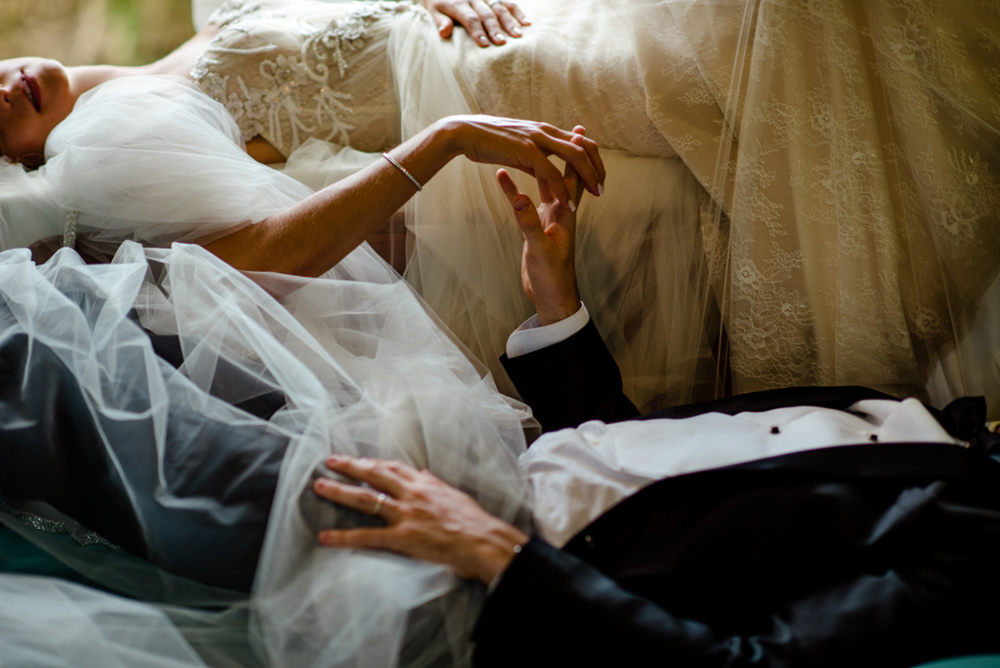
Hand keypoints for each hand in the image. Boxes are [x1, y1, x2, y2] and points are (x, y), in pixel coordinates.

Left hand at [315, 455, 528, 584]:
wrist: (485, 542)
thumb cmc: (475, 522)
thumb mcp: (455, 495)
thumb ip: (435, 484)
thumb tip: (424, 474)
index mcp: (425, 484)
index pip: (392, 467)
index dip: (372, 462)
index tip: (358, 459)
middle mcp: (412, 494)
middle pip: (374, 475)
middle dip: (350, 466)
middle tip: (330, 461)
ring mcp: (405, 515)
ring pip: (366, 499)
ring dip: (340, 491)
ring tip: (319, 486)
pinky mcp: (402, 538)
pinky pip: (368, 536)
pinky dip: (344, 537)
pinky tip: (326, 538)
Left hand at [421, 0, 528, 45]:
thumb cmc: (438, 1)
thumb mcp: (433, 10)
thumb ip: (440, 21)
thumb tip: (444, 32)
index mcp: (457, 4)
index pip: (470, 18)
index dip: (478, 31)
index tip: (485, 44)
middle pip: (486, 14)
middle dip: (494, 29)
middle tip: (502, 43)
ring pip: (499, 8)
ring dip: (509, 22)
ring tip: (517, 35)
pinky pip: (506, 1)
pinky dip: (517, 12)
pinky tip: (526, 22)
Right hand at [441, 115, 604, 209]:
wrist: (464, 131)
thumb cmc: (486, 140)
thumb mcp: (515, 148)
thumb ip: (532, 159)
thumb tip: (542, 169)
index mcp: (544, 131)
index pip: (578, 142)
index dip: (591, 159)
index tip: (598, 177)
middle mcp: (545, 133)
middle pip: (583, 148)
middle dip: (596, 169)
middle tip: (602, 188)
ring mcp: (537, 140)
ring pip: (574, 158)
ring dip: (587, 177)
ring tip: (596, 194)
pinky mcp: (526, 151)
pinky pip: (551, 173)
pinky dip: (562, 190)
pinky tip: (568, 204)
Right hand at [495, 128, 584, 324]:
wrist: (550, 298)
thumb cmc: (551, 277)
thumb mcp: (538, 249)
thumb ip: (529, 223)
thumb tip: (521, 199)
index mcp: (565, 215)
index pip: (573, 179)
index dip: (576, 156)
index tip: (579, 132)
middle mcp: (559, 212)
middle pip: (564, 176)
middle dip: (567, 154)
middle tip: (570, 128)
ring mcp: (548, 219)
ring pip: (547, 186)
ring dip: (544, 167)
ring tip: (537, 145)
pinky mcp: (535, 228)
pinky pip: (526, 203)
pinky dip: (515, 191)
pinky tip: (503, 179)